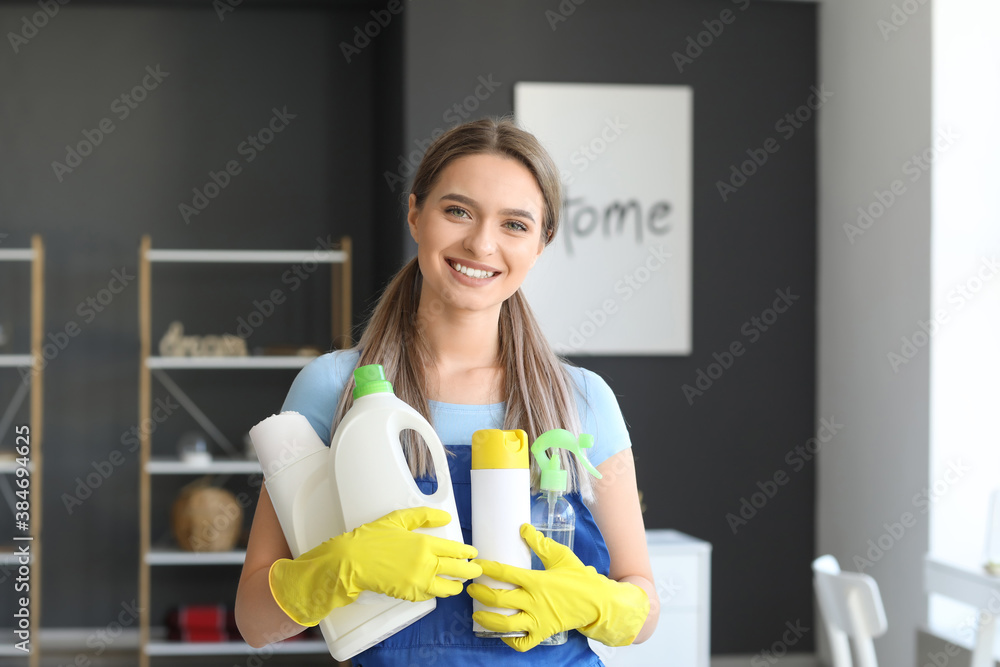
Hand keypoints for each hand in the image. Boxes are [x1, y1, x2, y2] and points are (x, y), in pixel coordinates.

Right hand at [268, 507, 480, 626]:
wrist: (351, 561)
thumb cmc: (372, 538)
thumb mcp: (398, 519)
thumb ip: (424, 516)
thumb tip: (446, 518)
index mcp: (424, 543)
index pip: (455, 550)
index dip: (467, 552)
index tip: (473, 553)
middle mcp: (426, 564)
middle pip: (457, 570)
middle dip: (470, 571)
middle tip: (477, 570)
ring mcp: (418, 582)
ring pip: (447, 588)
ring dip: (456, 585)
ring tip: (460, 583)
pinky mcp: (409, 595)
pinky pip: (430, 595)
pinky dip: (437, 592)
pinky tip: (439, 588)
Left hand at [467, 523, 648, 651]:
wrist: (598, 602)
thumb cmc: (579, 578)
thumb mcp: (560, 556)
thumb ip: (540, 543)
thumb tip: (523, 527)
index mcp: (537, 580)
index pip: (505, 573)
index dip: (487, 568)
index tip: (476, 565)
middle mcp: (534, 602)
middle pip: (498, 599)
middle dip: (479, 593)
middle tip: (471, 587)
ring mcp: (538, 620)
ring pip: (505, 624)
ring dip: (487, 618)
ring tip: (477, 613)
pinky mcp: (543, 633)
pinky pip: (522, 643)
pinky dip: (510, 640)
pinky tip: (502, 632)